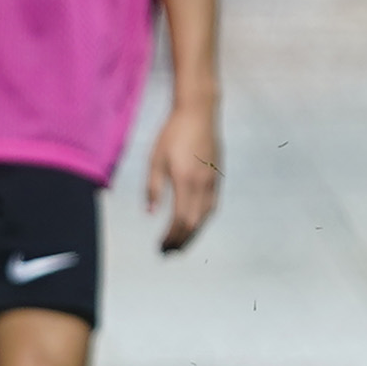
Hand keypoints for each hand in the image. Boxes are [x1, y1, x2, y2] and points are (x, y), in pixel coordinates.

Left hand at [145, 102, 221, 251]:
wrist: (199, 113)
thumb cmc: (174, 133)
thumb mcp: (156, 159)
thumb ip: (153, 187)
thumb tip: (150, 213)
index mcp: (185, 181)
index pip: (179, 220)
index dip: (170, 237)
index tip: (160, 246)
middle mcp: (202, 185)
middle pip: (194, 224)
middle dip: (181, 241)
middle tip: (168, 252)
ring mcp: (213, 182)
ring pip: (205, 217)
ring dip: (192, 234)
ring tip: (180, 244)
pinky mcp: (217, 177)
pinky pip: (212, 206)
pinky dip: (202, 220)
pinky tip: (194, 224)